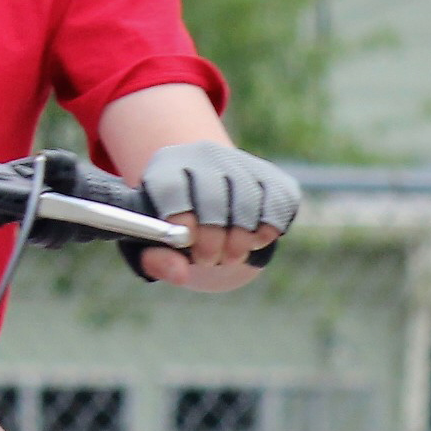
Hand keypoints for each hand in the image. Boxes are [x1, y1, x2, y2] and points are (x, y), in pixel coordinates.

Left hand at [123, 142, 300, 289]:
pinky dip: (266, 232)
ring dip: (240, 239)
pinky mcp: (274, 177)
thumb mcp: (152, 243)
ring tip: (229, 256)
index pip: (172, 186)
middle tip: (208, 260)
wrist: (206, 204)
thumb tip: (180, 275)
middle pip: (213, 195)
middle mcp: (204, 155)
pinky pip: (278, 205)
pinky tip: (251, 241)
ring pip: (248, 202)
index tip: (186, 242)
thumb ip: (156, 259)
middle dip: (212, 238)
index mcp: (166, 166)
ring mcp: (242, 162)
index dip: (180, 216)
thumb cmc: (173, 228)